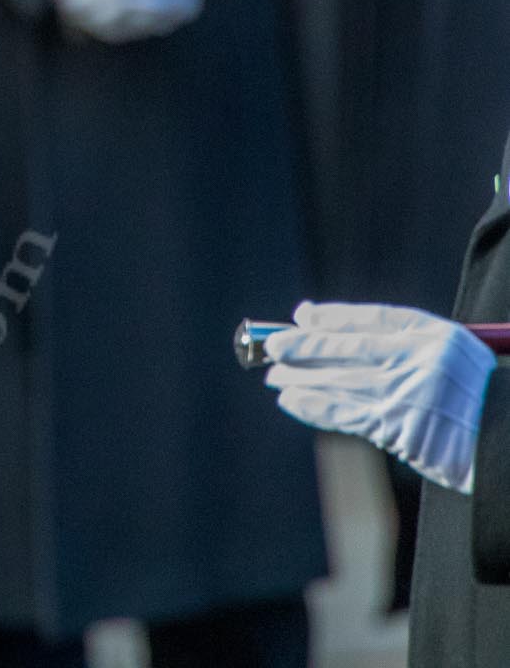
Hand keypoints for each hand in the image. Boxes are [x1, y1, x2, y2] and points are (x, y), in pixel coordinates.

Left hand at [264, 301, 495, 493]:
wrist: (506, 443)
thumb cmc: (475, 400)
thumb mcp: (452, 358)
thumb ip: (405, 343)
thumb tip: (337, 329)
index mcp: (437, 335)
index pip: (374, 317)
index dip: (334, 316)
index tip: (303, 316)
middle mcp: (420, 360)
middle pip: (349, 346)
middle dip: (305, 345)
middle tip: (273, 345)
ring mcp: (408, 394)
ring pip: (340, 380)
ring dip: (300, 378)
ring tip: (273, 376)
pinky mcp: (398, 428)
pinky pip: (344, 413)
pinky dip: (313, 405)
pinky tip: (290, 400)